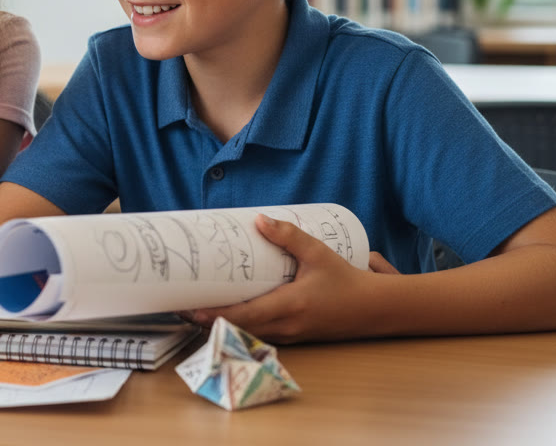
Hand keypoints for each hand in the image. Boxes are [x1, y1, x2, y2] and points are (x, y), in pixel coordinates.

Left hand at [187, 214, 399, 342]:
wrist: (376, 309)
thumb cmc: (347, 282)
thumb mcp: (318, 254)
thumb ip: (289, 236)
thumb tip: (260, 219)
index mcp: (288, 308)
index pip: (242, 316)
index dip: (213, 315)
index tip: (188, 308)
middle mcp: (284, 327)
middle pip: (236, 328)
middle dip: (206, 320)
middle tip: (180, 304)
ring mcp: (288, 335)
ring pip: (245, 334)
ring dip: (220, 324)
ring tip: (194, 307)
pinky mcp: (291, 336)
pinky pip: (257, 334)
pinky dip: (237, 326)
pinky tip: (224, 313)